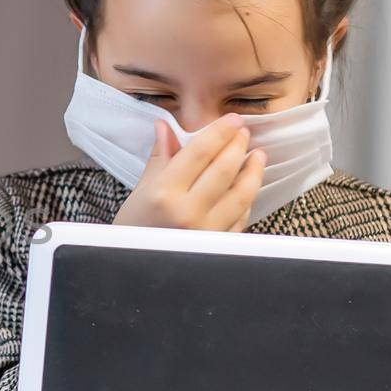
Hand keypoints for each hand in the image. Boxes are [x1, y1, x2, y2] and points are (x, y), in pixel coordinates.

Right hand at [112, 114, 265, 230]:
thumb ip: (160, 158)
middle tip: (244, 132)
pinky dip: (247, 199)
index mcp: (164, 193)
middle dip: (238, 146)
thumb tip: (165, 126)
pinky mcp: (219, 245)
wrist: (133, 270)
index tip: (233, 120)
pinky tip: (248, 186)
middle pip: (224, 169)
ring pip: (241, 194)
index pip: (200, 152)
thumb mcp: (140, 192)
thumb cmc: (133, 230)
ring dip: (253, 172)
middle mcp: (188, 211)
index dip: (220, 132)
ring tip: (257, 156)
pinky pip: (241, 217)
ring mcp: (207, 231)